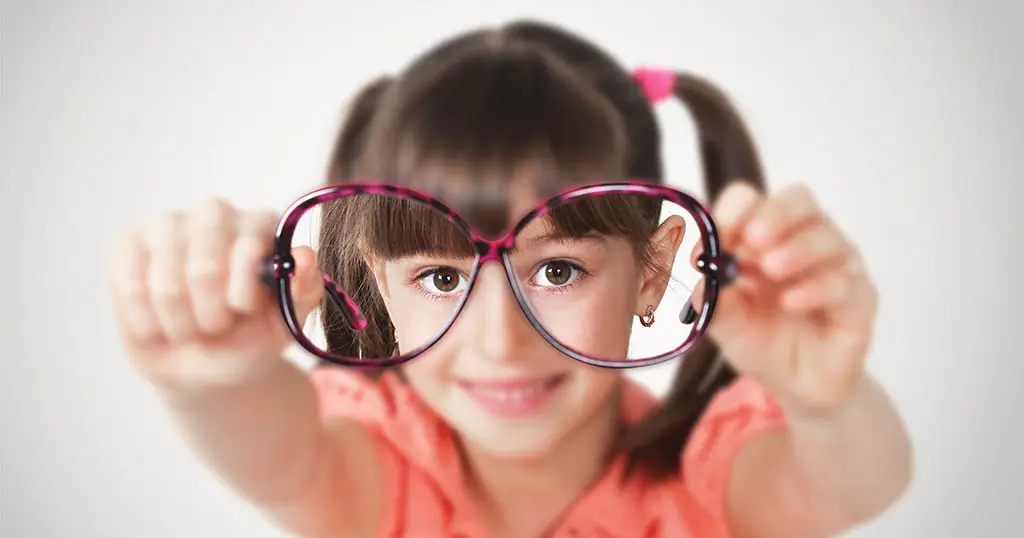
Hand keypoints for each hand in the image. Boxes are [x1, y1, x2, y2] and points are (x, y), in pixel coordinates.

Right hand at [108, 199, 322, 395]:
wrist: (205, 366)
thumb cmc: (250, 338)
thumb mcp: (284, 325)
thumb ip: (303, 291)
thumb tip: (303, 256)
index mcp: (261, 225)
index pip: (247, 249)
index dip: (243, 296)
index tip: (243, 312)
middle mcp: (216, 214)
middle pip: (204, 270)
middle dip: (211, 316)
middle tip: (217, 327)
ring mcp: (169, 224)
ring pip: (165, 285)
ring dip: (180, 325)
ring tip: (192, 328)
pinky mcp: (129, 244)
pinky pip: (128, 288)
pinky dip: (147, 322)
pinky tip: (160, 324)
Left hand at [695, 182, 877, 415]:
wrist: (795, 387)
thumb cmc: (760, 341)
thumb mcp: (724, 322)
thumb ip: (709, 296)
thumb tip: (692, 269)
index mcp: (765, 238)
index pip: (754, 202)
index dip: (736, 211)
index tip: (718, 233)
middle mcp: (805, 241)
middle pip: (799, 201)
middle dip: (774, 214)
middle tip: (752, 238)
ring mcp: (837, 266)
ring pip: (826, 238)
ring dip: (796, 249)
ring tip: (771, 269)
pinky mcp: (859, 298)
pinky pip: (843, 283)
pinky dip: (815, 288)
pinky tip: (792, 301)